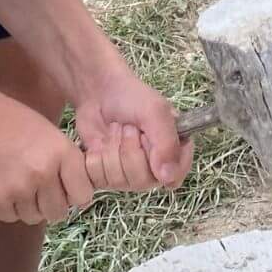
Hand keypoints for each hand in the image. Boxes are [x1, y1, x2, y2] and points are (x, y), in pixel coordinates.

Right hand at [0, 90, 95, 225]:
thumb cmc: (13, 120)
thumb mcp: (49, 134)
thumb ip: (65, 163)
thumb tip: (75, 193)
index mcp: (62, 153)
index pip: (83, 196)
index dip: (74, 193)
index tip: (64, 187)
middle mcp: (44, 174)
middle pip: (59, 213)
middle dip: (50, 203)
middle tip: (37, 187)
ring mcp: (20, 189)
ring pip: (34, 217)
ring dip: (28, 206)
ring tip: (16, 182)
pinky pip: (10, 217)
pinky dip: (7, 206)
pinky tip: (1, 184)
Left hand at [73, 60, 193, 193]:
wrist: (97, 90)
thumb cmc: (131, 97)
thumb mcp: (155, 112)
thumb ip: (167, 143)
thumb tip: (167, 179)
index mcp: (173, 152)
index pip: (174, 177)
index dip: (158, 160)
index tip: (147, 138)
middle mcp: (154, 168)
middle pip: (143, 180)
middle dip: (130, 149)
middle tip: (127, 128)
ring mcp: (129, 174)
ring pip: (121, 181)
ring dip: (113, 149)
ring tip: (115, 130)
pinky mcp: (106, 174)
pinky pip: (101, 180)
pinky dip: (97, 158)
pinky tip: (100, 142)